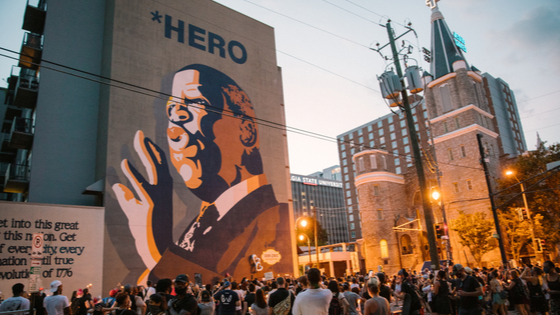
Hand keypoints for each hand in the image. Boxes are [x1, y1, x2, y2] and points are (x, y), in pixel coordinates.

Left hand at [112, 130, 173, 270]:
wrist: (154, 247)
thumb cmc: (145, 229)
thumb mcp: (133, 210)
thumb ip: (125, 196)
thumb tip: (115, 184)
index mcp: (161, 189)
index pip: (158, 165)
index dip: (151, 151)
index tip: (144, 139)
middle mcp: (162, 191)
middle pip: (156, 163)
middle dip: (147, 147)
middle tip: (140, 133)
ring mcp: (157, 197)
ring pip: (152, 170)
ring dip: (144, 153)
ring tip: (137, 140)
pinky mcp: (149, 204)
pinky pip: (140, 185)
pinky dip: (133, 173)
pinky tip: (125, 163)